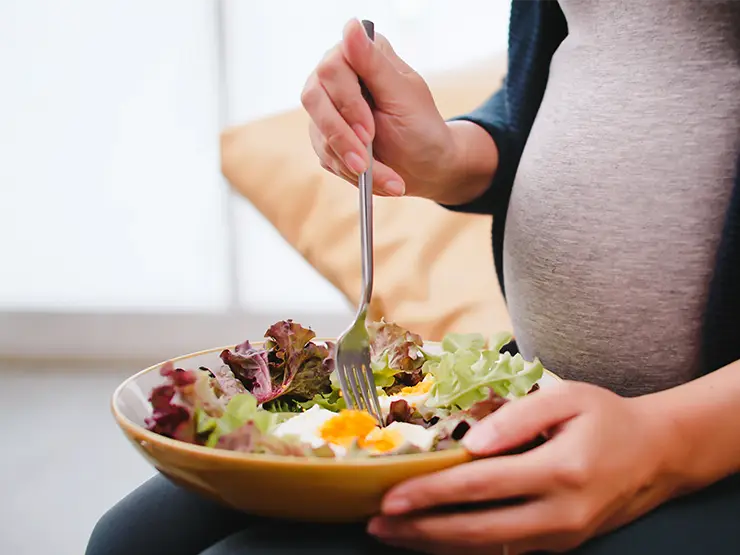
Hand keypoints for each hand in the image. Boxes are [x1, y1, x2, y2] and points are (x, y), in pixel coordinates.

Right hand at [301, 19, 468, 200]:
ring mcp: (328, 110)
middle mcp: (336, 79)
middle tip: (365, 162)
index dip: (347, 101)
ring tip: (389, 180)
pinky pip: (326, 157)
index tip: (369, 129)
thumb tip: (351, 25)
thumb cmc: (422, 127)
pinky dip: (355, 174)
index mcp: (358, 57)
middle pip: (314, 97)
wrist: (427, 166)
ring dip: (352, 162)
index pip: (332, 68)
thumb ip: (375, 63)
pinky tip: (382, 181)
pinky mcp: (325, 140)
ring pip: (319, 132)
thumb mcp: (404, 95)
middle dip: (342, 135)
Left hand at [368, 382, 679, 553]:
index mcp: (559, 471)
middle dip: (420, 529)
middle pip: (476, 530)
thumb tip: (470, 444)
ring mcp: (560, 537)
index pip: (480, 486)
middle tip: (377, 523)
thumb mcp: (567, 399)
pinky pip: (502, 551)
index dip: (431, 493)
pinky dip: (463, 547)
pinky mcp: (559, 544)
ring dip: (435, 544)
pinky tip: (434, 538)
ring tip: (394, 534)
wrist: (656, 455)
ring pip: (486, 548)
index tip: (390, 497)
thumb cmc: (607, 418)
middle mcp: (559, 514)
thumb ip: (516, 417)